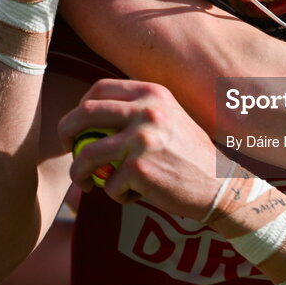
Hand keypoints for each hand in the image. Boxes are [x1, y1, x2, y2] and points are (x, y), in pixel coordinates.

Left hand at [57, 79, 231, 220]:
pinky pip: (110, 184)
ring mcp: (141, 140)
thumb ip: (139, 110)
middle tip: (67, 148)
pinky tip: (131, 195)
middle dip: (65, 132)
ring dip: (79, 172)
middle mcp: (146, 112)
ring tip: (86, 183)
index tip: (78, 124)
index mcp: (152, 94)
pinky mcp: (139, 169)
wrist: (220, 185)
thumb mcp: (170, 118)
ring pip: (87, 154)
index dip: (80, 105)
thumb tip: (93, 115)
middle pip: (84, 114)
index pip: (100, 89)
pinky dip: (115, 194)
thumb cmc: (190, 155)